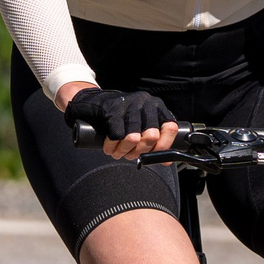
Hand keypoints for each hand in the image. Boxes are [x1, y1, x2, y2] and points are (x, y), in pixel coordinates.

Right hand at [61, 82, 179, 160]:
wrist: (93, 102)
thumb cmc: (119, 118)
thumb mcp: (140, 125)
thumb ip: (154, 140)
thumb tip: (166, 161)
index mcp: (156, 107)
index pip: (170, 128)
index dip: (163, 146)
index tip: (153, 154)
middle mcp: (145, 102)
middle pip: (152, 136)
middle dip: (140, 151)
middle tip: (129, 155)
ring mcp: (129, 104)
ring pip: (133, 138)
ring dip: (123, 151)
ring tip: (117, 153)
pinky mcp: (112, 109)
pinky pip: (116, 136)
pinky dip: (111, 146)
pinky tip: (109, 148)